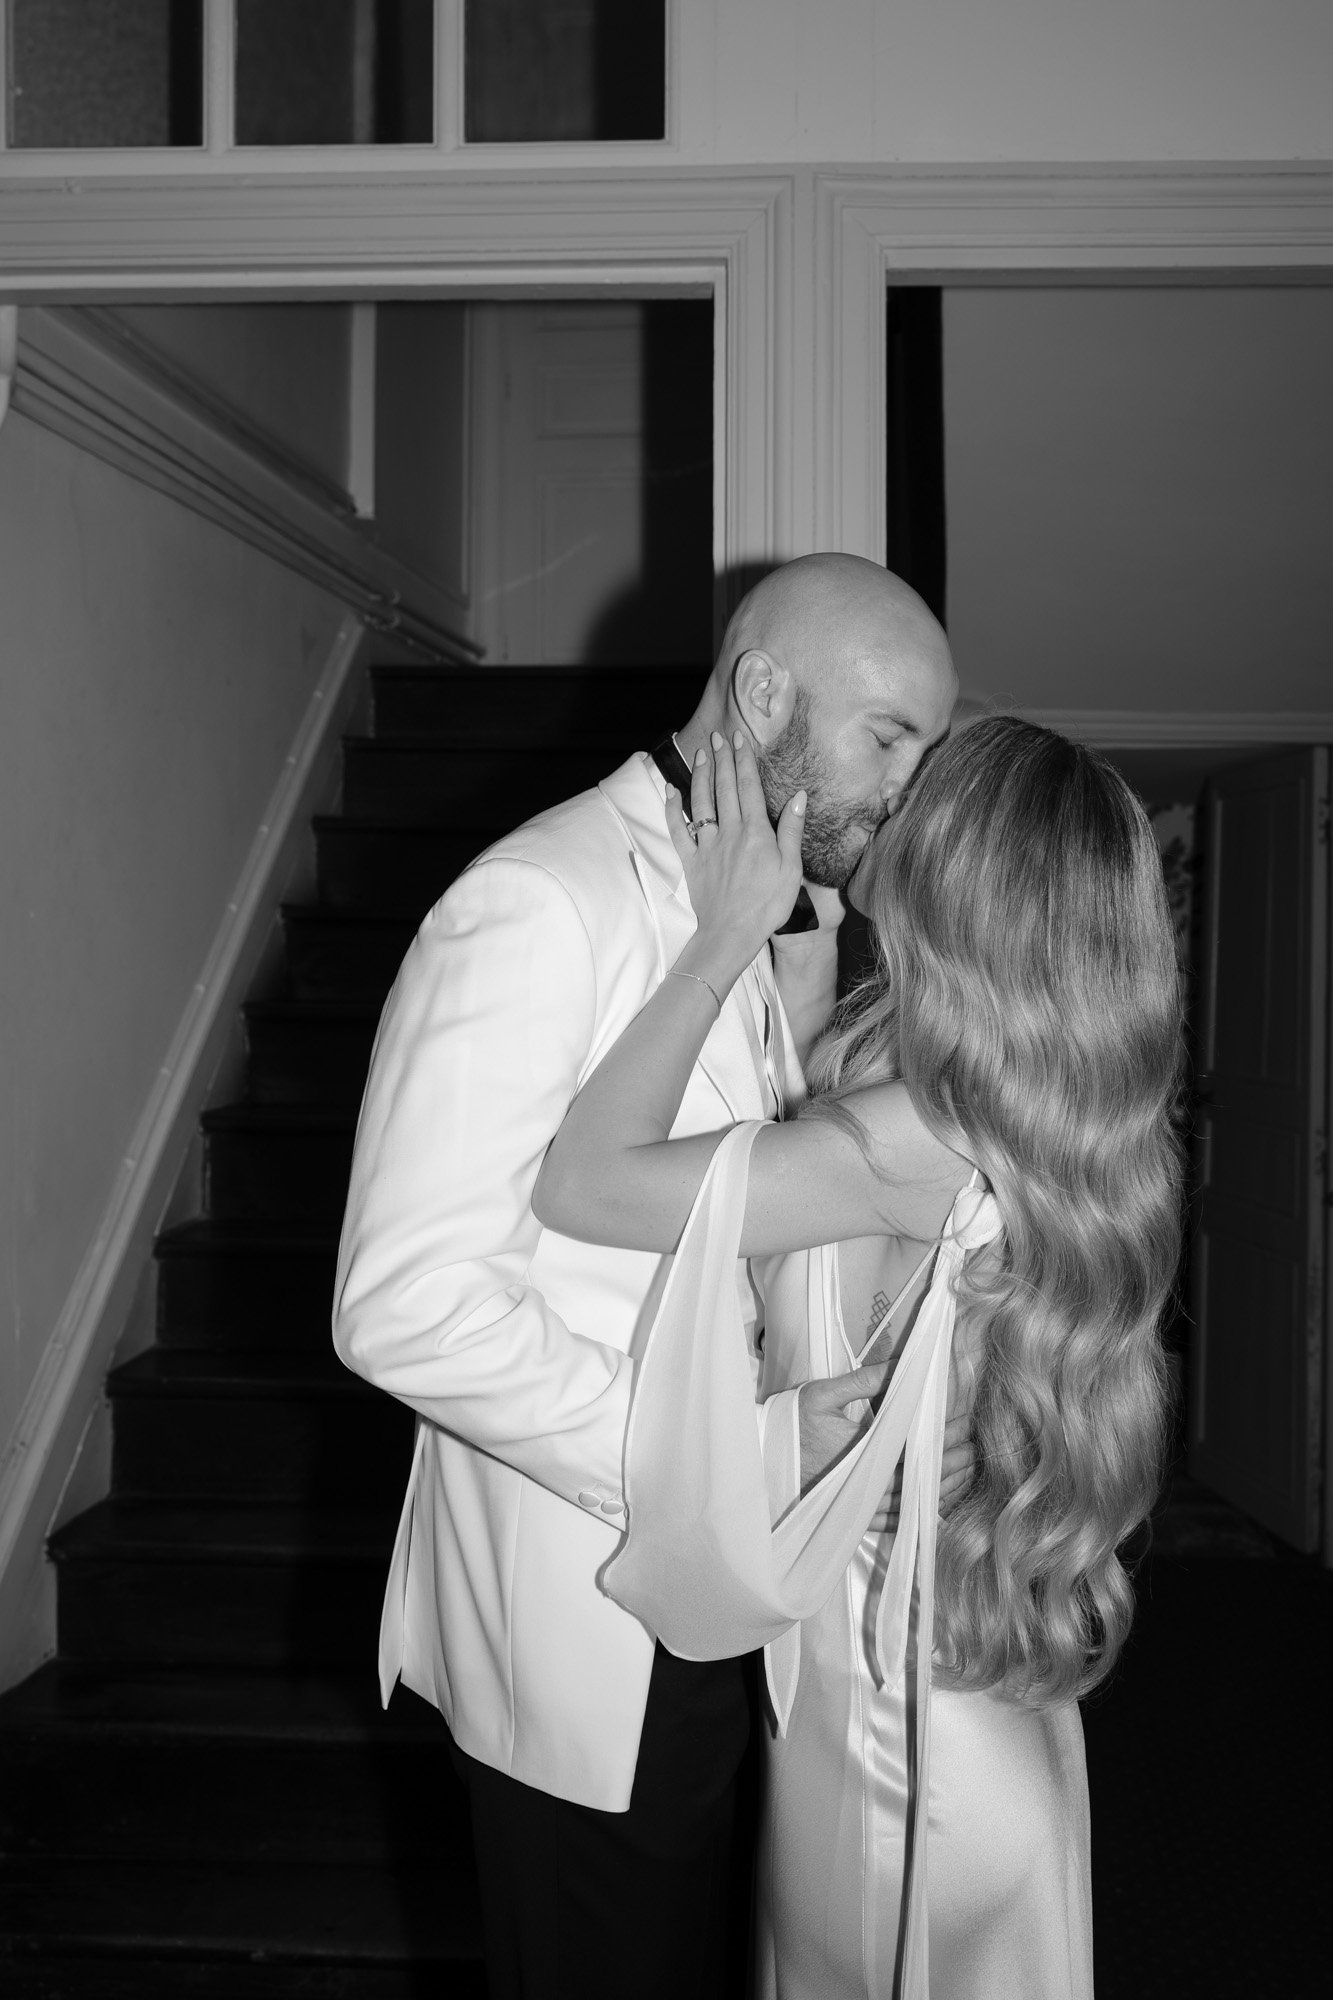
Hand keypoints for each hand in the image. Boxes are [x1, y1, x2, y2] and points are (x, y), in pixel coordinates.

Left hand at [667, 733, 805, 983]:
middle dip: (722, 759)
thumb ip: (791, 830)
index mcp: (756, 833)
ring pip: (701, 802)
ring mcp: (707, 846)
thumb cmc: (768, 905)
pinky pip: (678, 830)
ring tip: (701, 753)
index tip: (740, 740)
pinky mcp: (692, 861)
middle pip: (723, 788)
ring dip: (701, 775)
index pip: (748, 788)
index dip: (744, 761)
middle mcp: (729, 833)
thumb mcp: (791, 868)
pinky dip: (673, 809)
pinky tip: (672, 791)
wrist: (732, 933)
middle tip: (718, 737)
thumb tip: (799, 796)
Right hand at [799, 1357, 977, 1535]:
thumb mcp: (822, 1395)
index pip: (918, 1444)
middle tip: (975, 1445)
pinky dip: (923, 1511)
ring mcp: (865, 1505)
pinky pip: (900, 1520)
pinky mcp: (858, 1518)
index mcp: (866, 1450)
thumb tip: (903, 1363)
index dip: (944, 1433)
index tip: (965, 1421)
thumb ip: (865, 1381)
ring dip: (945, 1486)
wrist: (762, 1465)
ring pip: (916, 1501)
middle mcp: (870, 1482)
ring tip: (967, 1470)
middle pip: (923, 1474)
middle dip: (953, 1460)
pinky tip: (939, 1501)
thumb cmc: (791, 1427)